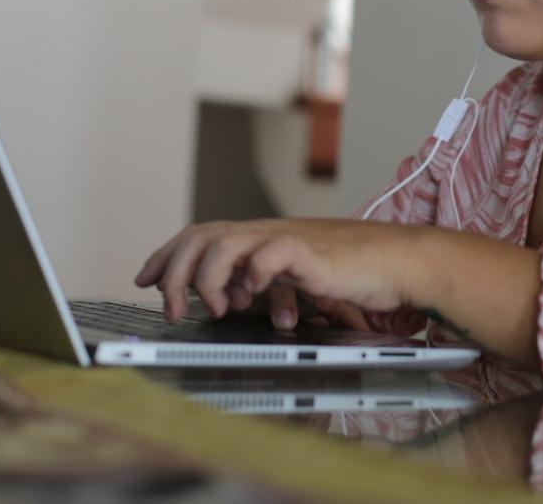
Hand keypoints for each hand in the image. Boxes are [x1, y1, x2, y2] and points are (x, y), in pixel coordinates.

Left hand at [133, 218, 419, 324]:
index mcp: (261, 238)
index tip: (144, 278)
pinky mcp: (312, 253)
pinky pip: (271, 254)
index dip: (168, 255)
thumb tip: (229, 300)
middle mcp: (268, 233)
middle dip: (174, 270)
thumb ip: (262, 285)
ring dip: (208, 277)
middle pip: (203, 235)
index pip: (201, 235)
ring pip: (226, 241)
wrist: (398, 263)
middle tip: (168, 305)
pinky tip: (253, 295)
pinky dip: (254, 273)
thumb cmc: (353, 273)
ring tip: (212, 308)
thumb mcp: (295, 281)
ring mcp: (288, 239)